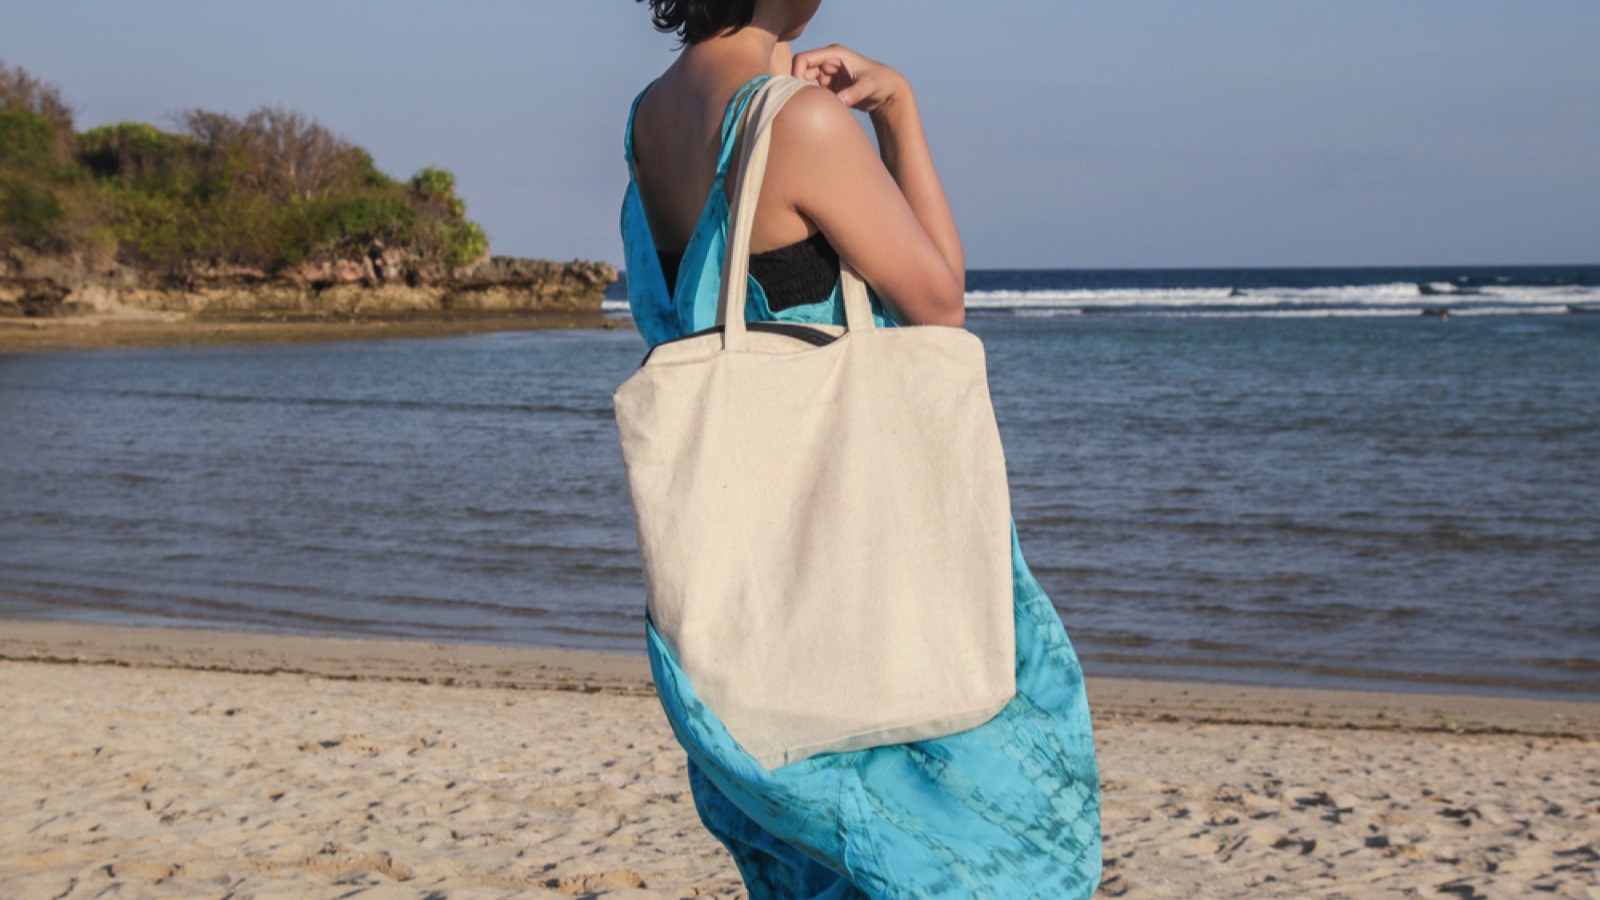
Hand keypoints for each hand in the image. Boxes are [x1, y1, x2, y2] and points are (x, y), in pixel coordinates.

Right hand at [791, 44, 908, 115]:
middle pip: (801, 71)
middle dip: (799, 87)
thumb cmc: (882, 82)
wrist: (889, 92)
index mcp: (834, 54)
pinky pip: (814, 93)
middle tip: (807, 104)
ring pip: (805, 83)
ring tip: (817, 108)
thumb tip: (839, 101)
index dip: (796, 73)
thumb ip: (854, 93)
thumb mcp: (869, 86)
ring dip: (807, 95)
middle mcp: (828, 62)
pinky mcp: (830, 87)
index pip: (804, 59)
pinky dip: (814, 101)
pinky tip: (821, 110)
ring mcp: (828, 75)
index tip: (798, 91)